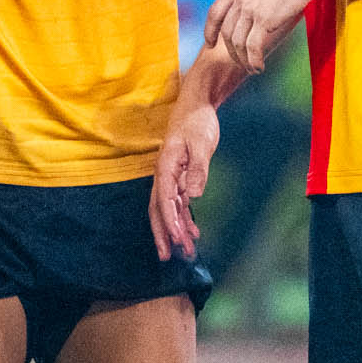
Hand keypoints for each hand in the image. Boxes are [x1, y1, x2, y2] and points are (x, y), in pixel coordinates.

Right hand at [150, 95, 220, 261]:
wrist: (196, 105)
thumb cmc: (197, 122)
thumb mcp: (201, 143)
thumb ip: (198, 168)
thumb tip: (193, 195)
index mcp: (166, 166)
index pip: (165, 199)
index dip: (169, 220)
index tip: (177, 239)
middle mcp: (165, 175)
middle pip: (159, 209)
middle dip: (163, 234)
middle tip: (168, 257)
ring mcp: (172, 177)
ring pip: (170, 210)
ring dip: (176, 231)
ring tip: (185, 252)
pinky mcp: (181, 178)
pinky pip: (180, 204)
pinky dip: (185, 219)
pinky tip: (193, 233)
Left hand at [202, 0, 324, 74]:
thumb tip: (255, 6)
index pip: (215, 12)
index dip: (209, 30)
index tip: (209, 43)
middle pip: (226, 31)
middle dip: (230, 51)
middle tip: (238, 61)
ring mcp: (250, 8)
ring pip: (237, 42)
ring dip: (242, 59)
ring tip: (251, 68)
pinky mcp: (265, 19)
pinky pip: (253, 47)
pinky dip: (253, 61)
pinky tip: (259, 67)